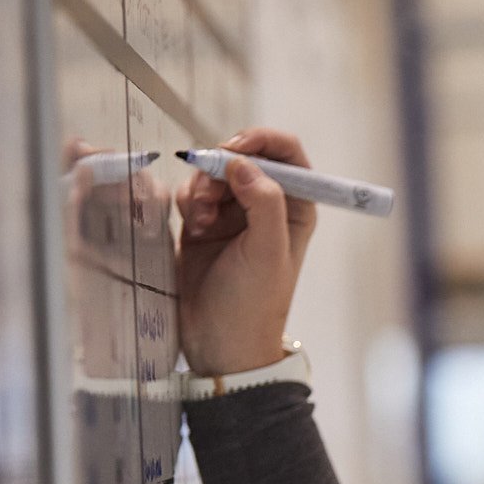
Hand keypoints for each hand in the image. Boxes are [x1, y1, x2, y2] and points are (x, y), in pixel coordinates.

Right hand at [176, 127, 317, 375]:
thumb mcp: (267, 252)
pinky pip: (191, 192)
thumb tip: (242, 162)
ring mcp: (234, 213)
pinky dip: (187, 202)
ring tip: (200, 224)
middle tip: (209, 198)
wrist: (219, 342)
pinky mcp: (203, 223)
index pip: (286, 152)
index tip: (233, 149)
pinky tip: (192, 230)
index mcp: (295, 207)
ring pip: (212, 173)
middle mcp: (267, 205)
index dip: (260, 140)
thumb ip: (264, 202)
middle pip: (242, 156)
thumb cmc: (253, 304)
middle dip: (220, 169)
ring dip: (200, 189)